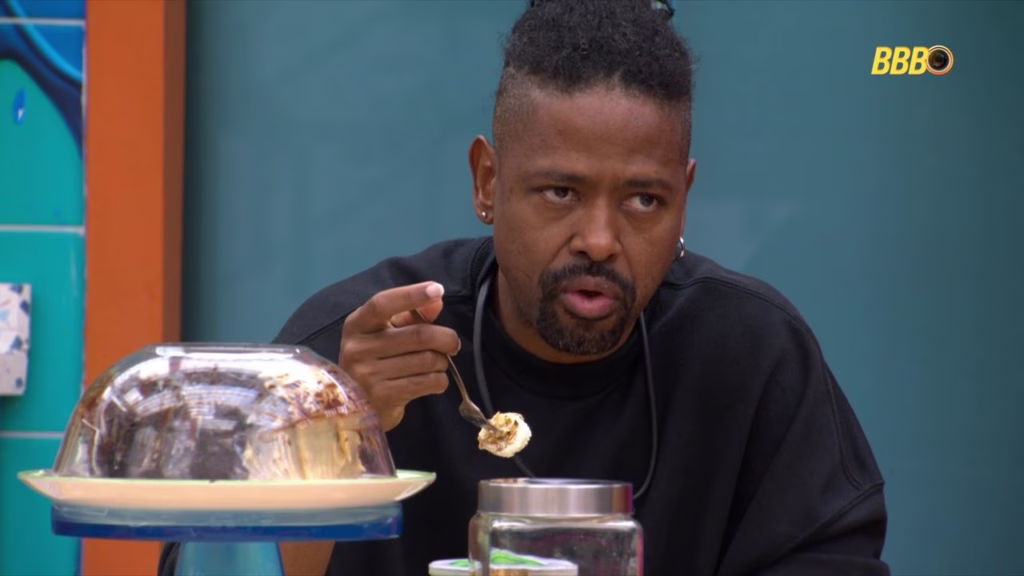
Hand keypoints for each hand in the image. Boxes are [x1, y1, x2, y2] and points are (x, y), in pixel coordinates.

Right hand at [340, 281, 460, 430]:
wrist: (356, 405)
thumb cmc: (375, 360)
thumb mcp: (385, 332)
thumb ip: (411, 314)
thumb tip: (437, 301)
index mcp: (357, 325)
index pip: (383, 304)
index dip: (412, 295)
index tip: (437, 289)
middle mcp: (358, 349)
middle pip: (418, 335)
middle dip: (446, 338)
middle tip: (452, 343)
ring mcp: (369, 375)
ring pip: (428, 360)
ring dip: (442, 361)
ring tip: (436, 363)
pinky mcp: (384, 398)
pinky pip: (429, 382)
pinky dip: (440, 380)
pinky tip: (432, 379)